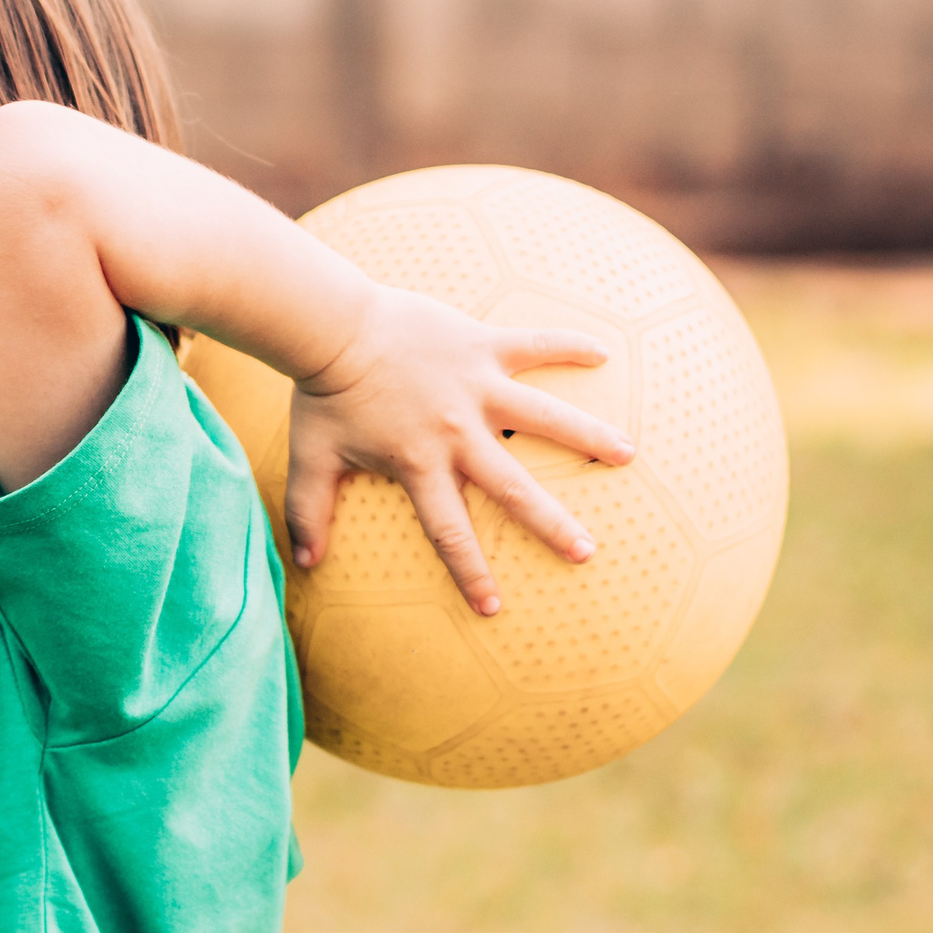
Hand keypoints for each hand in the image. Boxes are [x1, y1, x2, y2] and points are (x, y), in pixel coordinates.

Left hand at [285, 286, 636, 615]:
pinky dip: (570, 345)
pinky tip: (604, 354)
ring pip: (544, 416)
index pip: (449, 531)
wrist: (334, 324)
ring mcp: (476, 386)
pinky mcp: (483, 346)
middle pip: (513, 487)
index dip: (470, 572)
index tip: (493, 608)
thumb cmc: (323, 392)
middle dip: (552, 524)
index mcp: (419, 463)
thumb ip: (310, 510)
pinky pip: (536, 344)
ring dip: (588, 436)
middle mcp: (456, 431)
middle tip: (586, 552)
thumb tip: (304, 562)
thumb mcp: (311, 457)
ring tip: (628, 454)